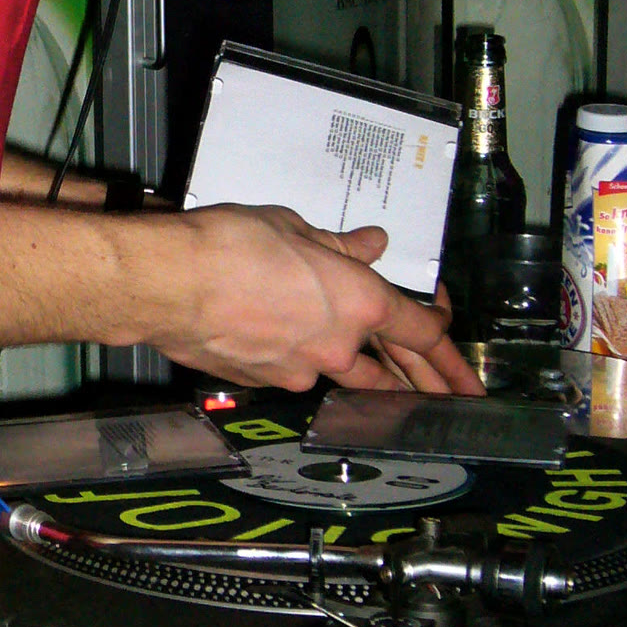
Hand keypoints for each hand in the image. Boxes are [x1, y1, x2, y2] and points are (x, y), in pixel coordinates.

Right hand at [136, 206, 478, 393]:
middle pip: (395, 374)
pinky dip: (300, 361)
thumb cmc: (230, 247)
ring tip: (386, 385)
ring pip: (343, 377)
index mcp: (360, 302)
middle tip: (458, 397)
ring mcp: (299, 372)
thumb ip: (338, 246)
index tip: (459, 352)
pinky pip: (293, 371)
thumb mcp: (295, 229)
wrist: (167, 284)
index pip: (421, 331)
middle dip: (430, 384)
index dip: (446, 340)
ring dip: (369, 381)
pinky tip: (289, 344)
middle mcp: (338, 347)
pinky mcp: (261, 382)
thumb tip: (369, 245)